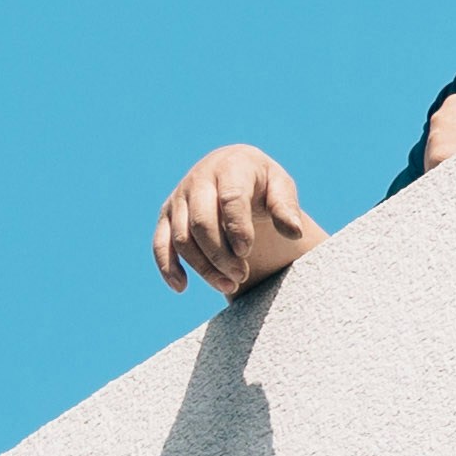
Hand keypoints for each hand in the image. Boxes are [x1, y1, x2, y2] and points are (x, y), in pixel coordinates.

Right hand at [150, 144, 319, 297]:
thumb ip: (286, 207)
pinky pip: (160, 244)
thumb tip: (294, 232)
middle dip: (221, 255)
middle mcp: (199, 180)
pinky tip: (181, 287)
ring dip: (203, 267)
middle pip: (202, 223)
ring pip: (182, 238)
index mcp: (230, 167)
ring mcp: (179, 198)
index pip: (230, 199)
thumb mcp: (280, 187)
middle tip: (242, 276)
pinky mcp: (167, 216)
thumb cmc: (261, 183)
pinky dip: (167, 267)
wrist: (232, 171)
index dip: (238, 229)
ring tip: (229, 285)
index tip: (248, 251)